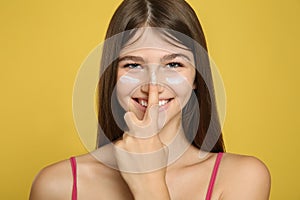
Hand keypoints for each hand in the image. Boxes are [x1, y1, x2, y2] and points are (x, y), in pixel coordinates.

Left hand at [114, 84, 169, 198]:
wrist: (147, 184)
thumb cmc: (156, 166)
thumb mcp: (160, 147)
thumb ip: (153, 134)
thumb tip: (148, 128)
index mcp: (151, 132)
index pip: (152, 110)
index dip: (152, 95)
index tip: (151, 85)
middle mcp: (137, 134)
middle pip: (130, 117)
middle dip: (132, 121)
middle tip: (136, 135)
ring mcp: (126, 140)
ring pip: (126, 133)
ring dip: (130, 141)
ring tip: (135, 154)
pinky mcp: (117, 148)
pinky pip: (120, 143)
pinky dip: (124, 149)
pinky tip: (130, 158)